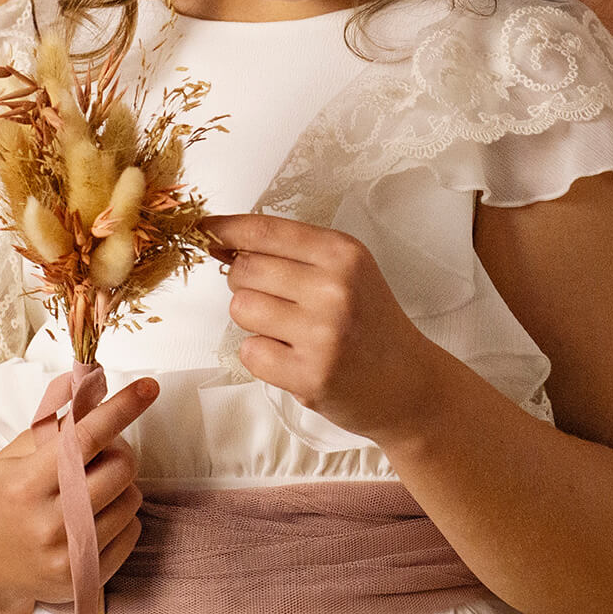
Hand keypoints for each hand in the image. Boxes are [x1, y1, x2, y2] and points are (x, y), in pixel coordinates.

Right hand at [0, 377, 159, 608]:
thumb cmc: (2, 495)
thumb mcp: (16, 455)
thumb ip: (56, 426)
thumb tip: (92, 388)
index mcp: (25, 484)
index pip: (85, 438)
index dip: (121, 408)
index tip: (149, 386)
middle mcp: (46, 524)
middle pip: (120, 469)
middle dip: (119, 450)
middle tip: (100, 452)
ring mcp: (67, 557)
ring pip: (131, 500)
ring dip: (121, 485)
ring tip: (92, 488)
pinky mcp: (83, 580)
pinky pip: (132, 532)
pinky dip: (122, 516)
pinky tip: (95, 516)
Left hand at [204, 213, 442, 445]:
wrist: (410, 384)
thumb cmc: (371, 324)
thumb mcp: (348, 272)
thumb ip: (293, 254)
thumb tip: (222, 243)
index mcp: (343, 253)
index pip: (264, 230)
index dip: (224, 228)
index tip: (202, 229)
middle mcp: (334, 288)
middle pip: (244, 270)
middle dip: (246, 284)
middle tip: (278, 301)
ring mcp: (322, 334)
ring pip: (241, 310)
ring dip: (254, 321)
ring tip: (290, 332)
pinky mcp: (309, 376)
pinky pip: (250, 352)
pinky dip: (263, 356)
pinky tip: (294, 358)